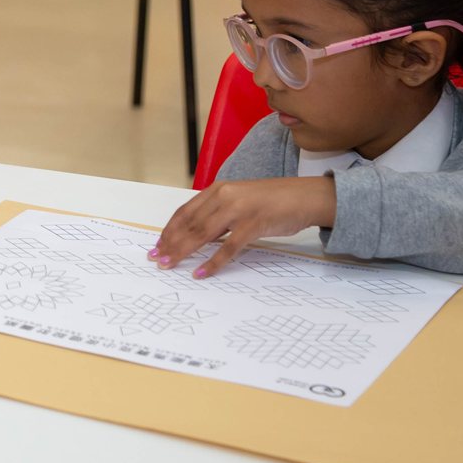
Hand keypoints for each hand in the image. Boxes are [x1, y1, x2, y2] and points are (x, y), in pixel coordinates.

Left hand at [149, 177, 337, 277]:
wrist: (305, 196)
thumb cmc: (274, 201)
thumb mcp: (240, 199)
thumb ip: (220, 212)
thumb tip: (198, 234)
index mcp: (219, 189)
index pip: (186, 211)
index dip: (169, 229)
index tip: (158, 243)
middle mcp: (225, 197)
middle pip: (190, 224)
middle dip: (170, 242)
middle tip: (156, 258)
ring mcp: (239, 210)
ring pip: (202, 234)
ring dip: (183, 251)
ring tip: (169, 264)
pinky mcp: (253, 225)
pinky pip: (228, 248)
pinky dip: (213, 262)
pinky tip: (201, 273)